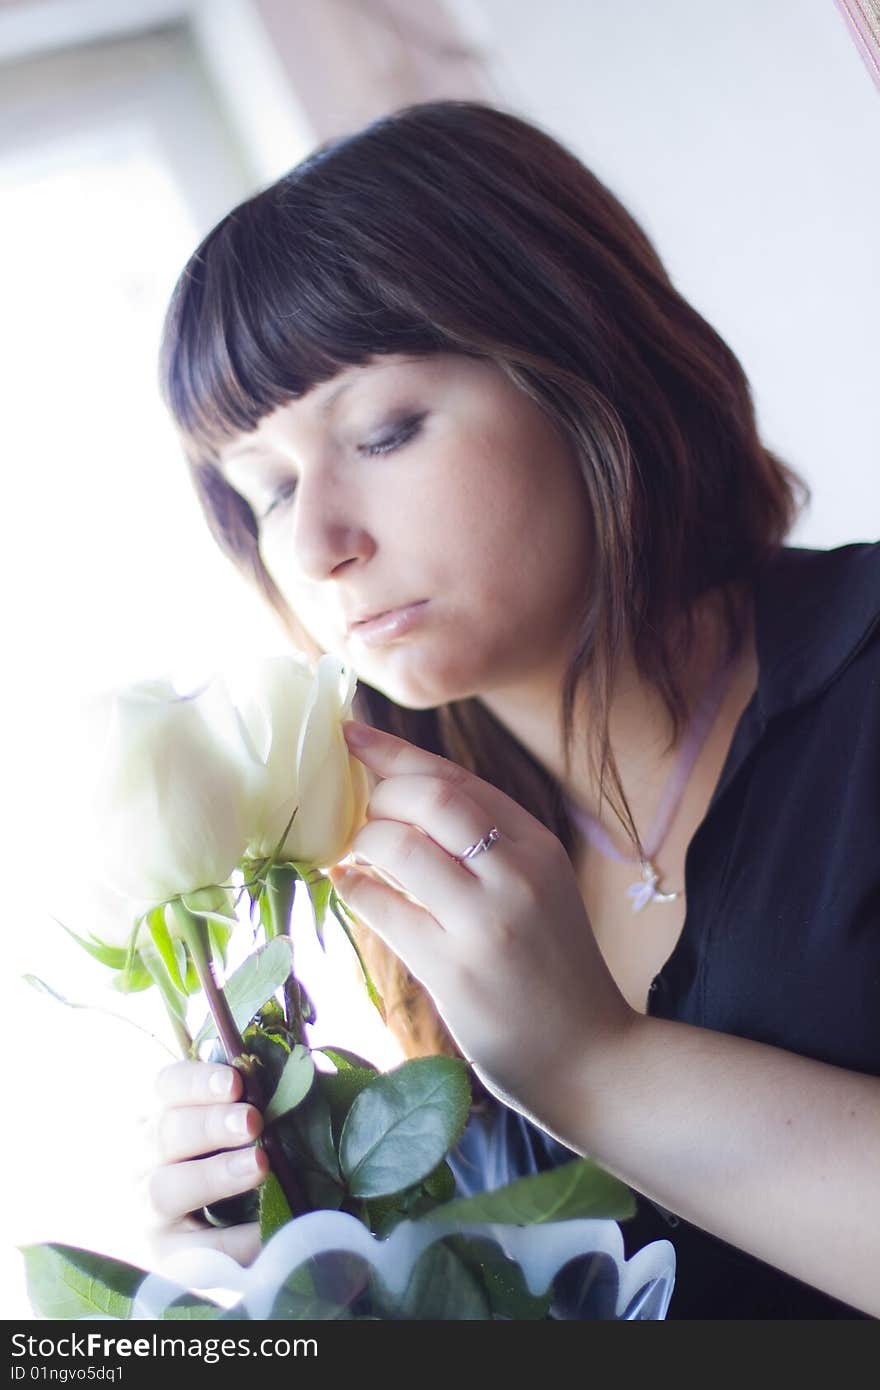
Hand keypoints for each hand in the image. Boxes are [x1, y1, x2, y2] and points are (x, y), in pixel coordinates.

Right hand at [138, 1060, 268, 1266]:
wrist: (226, 1247)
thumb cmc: (244, 1166)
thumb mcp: (243, 1133)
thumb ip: (259, 1106)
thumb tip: (296, 1078)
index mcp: (163, 1117)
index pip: (166, 1087)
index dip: (196, 1082)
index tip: (235, 1082)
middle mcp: (145, 1162)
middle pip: (163, 1135)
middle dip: (209, 1125)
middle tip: (252, 1121)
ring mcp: (148, 1212)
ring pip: (163, 1190)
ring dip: (212, 1175)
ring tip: (259, 1166)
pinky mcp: (164, 1258)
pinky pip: (193, 1250)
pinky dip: (232, 1240)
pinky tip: (267, 1230)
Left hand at [328, 722, 633, 1129]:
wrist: (594, 1058)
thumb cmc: (553, 969)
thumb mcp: (537, 888)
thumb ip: (485, 844)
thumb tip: (402, 797)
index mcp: (537, 845)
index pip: (455, 777)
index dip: (395, 751)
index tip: (351, 733)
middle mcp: (517, 872)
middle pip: (426, 797)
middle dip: (377, 795)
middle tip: (359, 813)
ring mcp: (487, 920)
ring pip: (398, 846)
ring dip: (363, 843)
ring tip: (358, 854)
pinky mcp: (455, 969)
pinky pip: (383, 907)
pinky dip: (355, 888)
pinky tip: (350, 886)